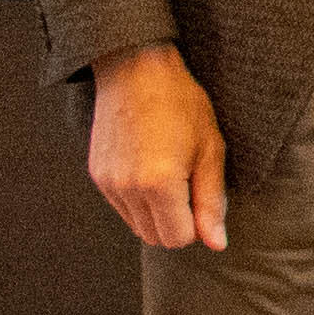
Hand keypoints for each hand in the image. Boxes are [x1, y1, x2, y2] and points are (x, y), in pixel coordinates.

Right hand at [88, 43, 227, 250]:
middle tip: (188, 184)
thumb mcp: (210, 149)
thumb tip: (216, 244)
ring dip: (157, 214)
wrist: (136, 70)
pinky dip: (138, 201)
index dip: (197, 225)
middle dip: (177, 224)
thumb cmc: (181, 104)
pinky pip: (121, 208)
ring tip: (169, 174)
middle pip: (156, 238)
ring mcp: (108, 184)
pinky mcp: (97, 175)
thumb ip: (211, 201)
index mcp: (160, 185)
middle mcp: (128, 189)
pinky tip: (149, 169)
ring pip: (137, 226)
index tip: (201, 194)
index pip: (180, 239)